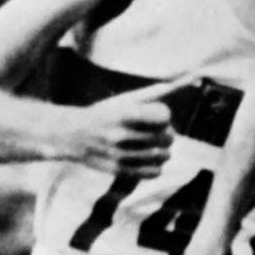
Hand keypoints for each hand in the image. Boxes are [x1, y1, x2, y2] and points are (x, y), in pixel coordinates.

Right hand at [63, 77, 184, 178]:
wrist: (71, 135)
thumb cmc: (103, 114)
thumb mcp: (123, 100)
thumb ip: (152, 95)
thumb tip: (184, 82)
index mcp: (123, 114)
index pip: (164, 116)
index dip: (164, 115)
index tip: (157, 116)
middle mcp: (122, 135)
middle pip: (167, 137)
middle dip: (166, 132)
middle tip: (156, 131)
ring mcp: (121, 156)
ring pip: (164, 156)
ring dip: (163, 150)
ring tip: (152, 145)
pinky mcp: (120, 171)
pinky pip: (154, 172)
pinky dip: (156, 166)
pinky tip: (147, 159)